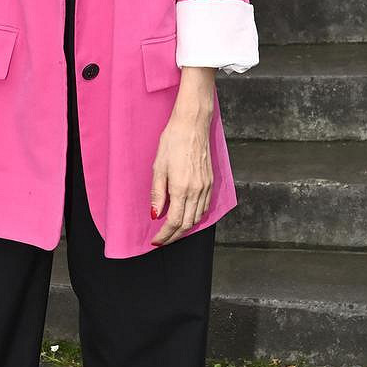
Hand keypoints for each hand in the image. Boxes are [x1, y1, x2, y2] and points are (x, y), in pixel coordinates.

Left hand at [149, 107, 212, 244]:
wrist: (192, 125)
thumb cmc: (172, 142)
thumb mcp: (158, 167)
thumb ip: (157, 193)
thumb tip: (155, 214)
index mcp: (181, 188)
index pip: (174, 221)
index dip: (165, 235)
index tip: (156, 240)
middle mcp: (196, 191)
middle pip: (187, 224)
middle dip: (174, 236)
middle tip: (163, 239)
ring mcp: (205, 187)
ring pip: (197, 218)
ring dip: (185, 228)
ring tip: (173, 231)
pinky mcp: (210, 182)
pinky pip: (205, 207)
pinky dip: (196, 217)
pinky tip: (187, 216)